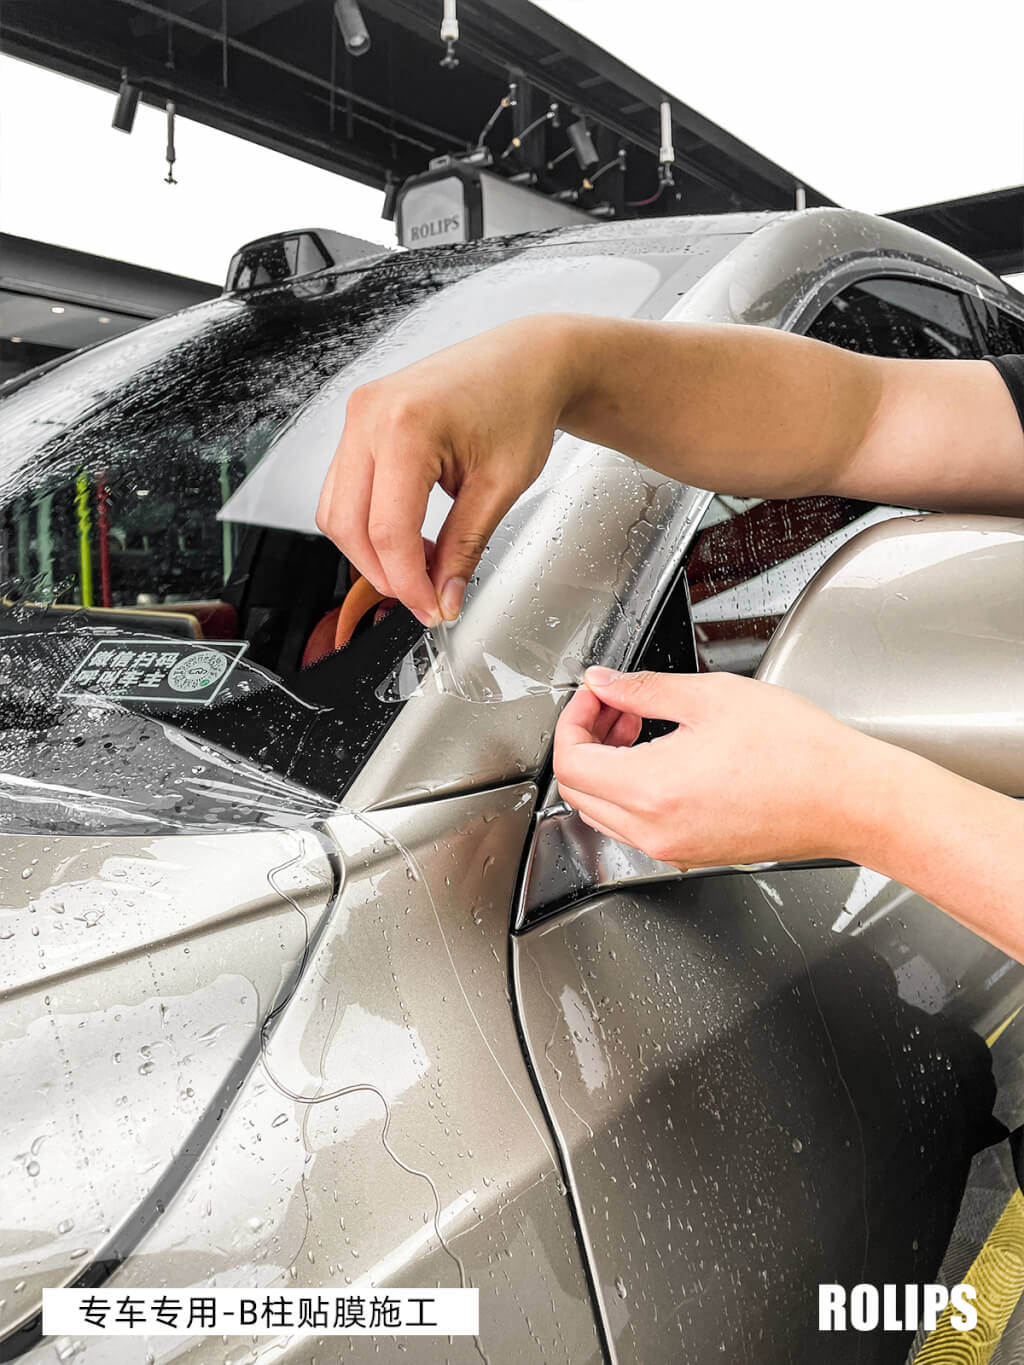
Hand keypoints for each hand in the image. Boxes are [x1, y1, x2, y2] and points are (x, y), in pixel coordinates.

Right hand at [316, 316, 575, 626]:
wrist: (526, 360)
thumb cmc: (521, 403)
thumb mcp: (500, 487)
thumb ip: (465, 548)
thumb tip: (443, 596)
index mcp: (407, 426)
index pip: (387, 530)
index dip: (407, 582)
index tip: (431, 609)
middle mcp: (370, 415)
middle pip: (347, 524)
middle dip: (382, 573)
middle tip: (424, 596)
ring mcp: (359, 414)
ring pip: (335, 509)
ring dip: (370, 550)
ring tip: (420, 563)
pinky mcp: (360, 420)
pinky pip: (343, 486)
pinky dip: (368, 522)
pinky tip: (407, 534)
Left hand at [553, 667, 878, 868]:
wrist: (849, 799)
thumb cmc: (798, 751)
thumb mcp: (712, 696)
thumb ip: (644, 688)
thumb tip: (604, 683)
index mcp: (652, 790)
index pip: (570, 762)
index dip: (574, 720)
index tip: (596, 694)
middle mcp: (655, 831)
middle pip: (578, 791)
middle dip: (585, 740)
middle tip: (614, 704)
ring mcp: (673, 848)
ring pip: (603, 812)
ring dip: (607, 766)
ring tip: (639, 726)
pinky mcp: (692, 853)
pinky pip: (636, 826)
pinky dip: (632, 789)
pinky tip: (664, 755)